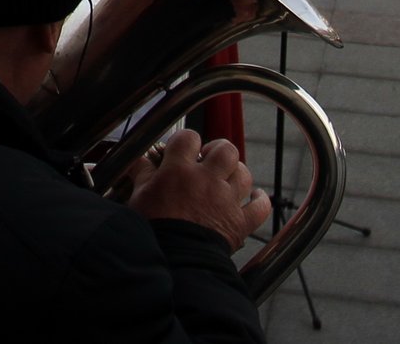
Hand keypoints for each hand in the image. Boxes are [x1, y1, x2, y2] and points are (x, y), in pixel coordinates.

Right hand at [122, 129, 270, 251]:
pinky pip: (260, 206)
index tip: (182, 149)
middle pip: (226, 149)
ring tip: (227, 177)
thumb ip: (142, 173)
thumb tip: (139, 159)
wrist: (176, 261)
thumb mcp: (140, 196)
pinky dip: (260, 200)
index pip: (189, 138)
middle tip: (208, 159)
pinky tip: (256, 196)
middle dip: (218, 150)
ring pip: (244, 173)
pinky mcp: (240, 222)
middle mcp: (207, 180)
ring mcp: (227, 200)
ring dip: (237, 172)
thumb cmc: (154, 229)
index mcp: (180, 170)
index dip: (186, 140)